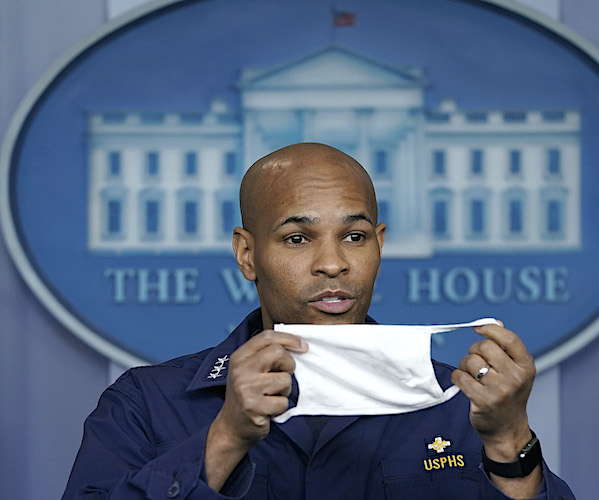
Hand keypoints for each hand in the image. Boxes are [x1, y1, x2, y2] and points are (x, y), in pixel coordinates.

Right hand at [205, 330, 307, 489]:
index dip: (289, 339)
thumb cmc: (248, 394)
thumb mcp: (250, 369)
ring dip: (285, 390)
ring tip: (271, 396)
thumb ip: (267, 354)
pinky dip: (280, 407)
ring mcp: (246, 388)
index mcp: (240, 356)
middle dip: (289, 365)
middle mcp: (240, 369)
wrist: (232, 426)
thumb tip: (300, 344)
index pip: (267, 337)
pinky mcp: (253, 407)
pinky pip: (283, 402)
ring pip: (285, 380)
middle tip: (284, 375)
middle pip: (278, 353)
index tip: (303, 346)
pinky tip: (268, 409)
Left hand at [451, 322, 535, 457]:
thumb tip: (495, 322)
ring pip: (470, 361)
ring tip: (473, 375)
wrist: (508, 429)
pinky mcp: (483, 401)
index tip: (478, 328)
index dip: (491, 329)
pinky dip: (458, 377)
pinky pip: (460, 376)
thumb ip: (506, 347)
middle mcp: (515, 377)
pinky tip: (465, 383)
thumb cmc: (509, 394)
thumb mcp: (515, 371)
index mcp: (526, 366)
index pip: (509, 339)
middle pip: (484, 347)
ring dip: (465, 365)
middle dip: (475, 350)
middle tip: (476, 361)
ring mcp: (500, 390)